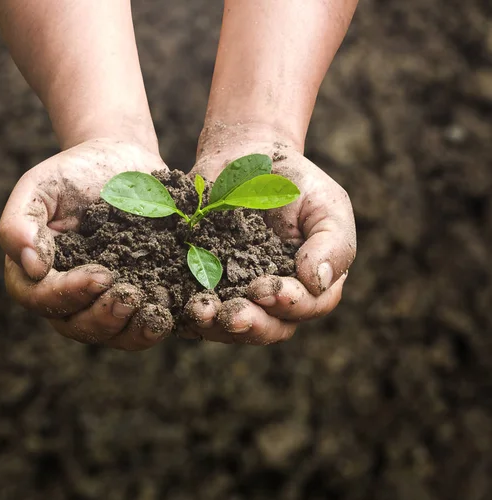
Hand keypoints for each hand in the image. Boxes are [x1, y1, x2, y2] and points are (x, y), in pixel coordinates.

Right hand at [0, 139, 172, 349]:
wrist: (123, 163)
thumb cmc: (74, 174)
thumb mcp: (41, 186)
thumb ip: (22, 222)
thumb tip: (31, 267)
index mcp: (38, 273)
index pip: (42, 298)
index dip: (68, 294)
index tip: (100, 275)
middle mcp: (69, 296)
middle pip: (76, 326)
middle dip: (103, 318)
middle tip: (130, 298)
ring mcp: (104, 301)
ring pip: (111, 334)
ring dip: (131, 332)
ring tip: (154, 318)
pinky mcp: (139, 298)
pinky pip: (141, 325)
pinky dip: (153, 325)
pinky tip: (171, 314)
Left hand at [183, 141, 355, 344]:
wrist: (244, 159)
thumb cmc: (293, 183)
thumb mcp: (326, 204)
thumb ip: (333, 243)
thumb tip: (316, 282)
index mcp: (311, 283)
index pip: (308, 306)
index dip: (289, 303)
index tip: (266, 288)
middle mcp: (275, 300)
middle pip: (271, 328)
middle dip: (252, 324)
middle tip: (233, 313)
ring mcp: (238, 296)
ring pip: (232, 326)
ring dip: (217, 324)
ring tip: (201, 310)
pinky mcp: (203, 288)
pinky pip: (197, 311)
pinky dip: (188, 313)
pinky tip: (178, 305)